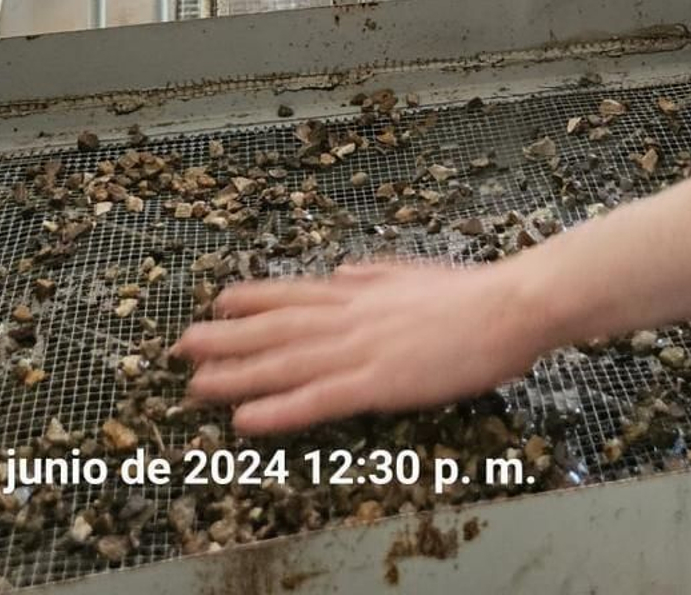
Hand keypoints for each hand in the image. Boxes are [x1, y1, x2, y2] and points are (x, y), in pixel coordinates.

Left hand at [173, 259, 545, 433]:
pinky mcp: (378, 383)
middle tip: (180, 347)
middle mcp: (351, 315)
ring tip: (194, 384)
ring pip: (286, 362)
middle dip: (226, 338)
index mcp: (362, 291)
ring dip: (236, 374)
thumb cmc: (473, 293)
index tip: (216, 301)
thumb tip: (342, 270)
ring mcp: (361, 349)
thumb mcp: (415, 273)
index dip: (253, 298)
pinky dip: (278, 410)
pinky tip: (246, 420)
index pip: (296, 293)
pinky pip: (317, 400)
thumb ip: (375, 276)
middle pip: (277, 327)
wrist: (510, 305)